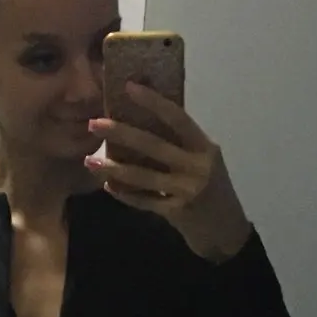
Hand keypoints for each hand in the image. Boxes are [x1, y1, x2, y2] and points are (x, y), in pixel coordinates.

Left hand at [87, 85, 252, 263]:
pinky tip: (109, 185)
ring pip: (144, 175)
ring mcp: (187, 190)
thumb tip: (141, 120)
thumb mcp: (203, 161)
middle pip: (153, 145)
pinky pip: (144, 200)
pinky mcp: (177, 212)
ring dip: (114, 167)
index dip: (153, 101)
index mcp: (204, 147)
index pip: (177, 118)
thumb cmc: (210, 188)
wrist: (226, 230)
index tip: (128, 86)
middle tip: (94, 124)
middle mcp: (197, 166)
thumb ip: (181, 144)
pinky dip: (125, 193)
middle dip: (121, 133)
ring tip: (90, 160)